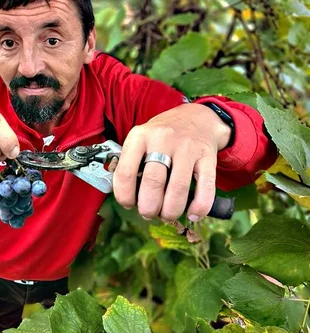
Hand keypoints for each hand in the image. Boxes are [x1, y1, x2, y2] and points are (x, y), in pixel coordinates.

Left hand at [113, 103, 231, 221]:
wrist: (197, 118)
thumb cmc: (163, 136)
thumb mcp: (141, 140)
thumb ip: (132, 164)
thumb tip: (129, 200)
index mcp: (140, 137)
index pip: (125, 172)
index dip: (125, 196)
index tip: (129, 204)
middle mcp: (162, 139)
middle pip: (153, 183)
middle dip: (148, 207)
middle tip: (149, 213)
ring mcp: (187, 147)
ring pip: (178, 188)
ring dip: (171, 211)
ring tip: (167, 215)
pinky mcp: (207, 156)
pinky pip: (205, 187)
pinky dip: (199, 207)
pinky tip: (193, 214)